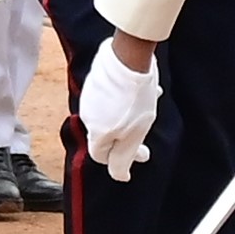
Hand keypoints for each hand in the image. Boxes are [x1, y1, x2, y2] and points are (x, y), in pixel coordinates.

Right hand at [77, 34, 161, 173]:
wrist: (129, 56)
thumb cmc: (135, 97)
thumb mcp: (135, 134)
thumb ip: (125, 158)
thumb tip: (120, 177)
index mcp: (97, 132)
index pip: (101, 157)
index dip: (120, 159)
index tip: (140, 152)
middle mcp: (88, 115)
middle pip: (106, 135)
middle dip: (126, 135)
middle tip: (144, 126)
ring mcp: (90, 95)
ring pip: (109, 114)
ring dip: (126, 115)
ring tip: (146, 105)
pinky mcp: (96, 79)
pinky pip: (109, 96)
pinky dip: (123, 98)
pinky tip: (142, 90)